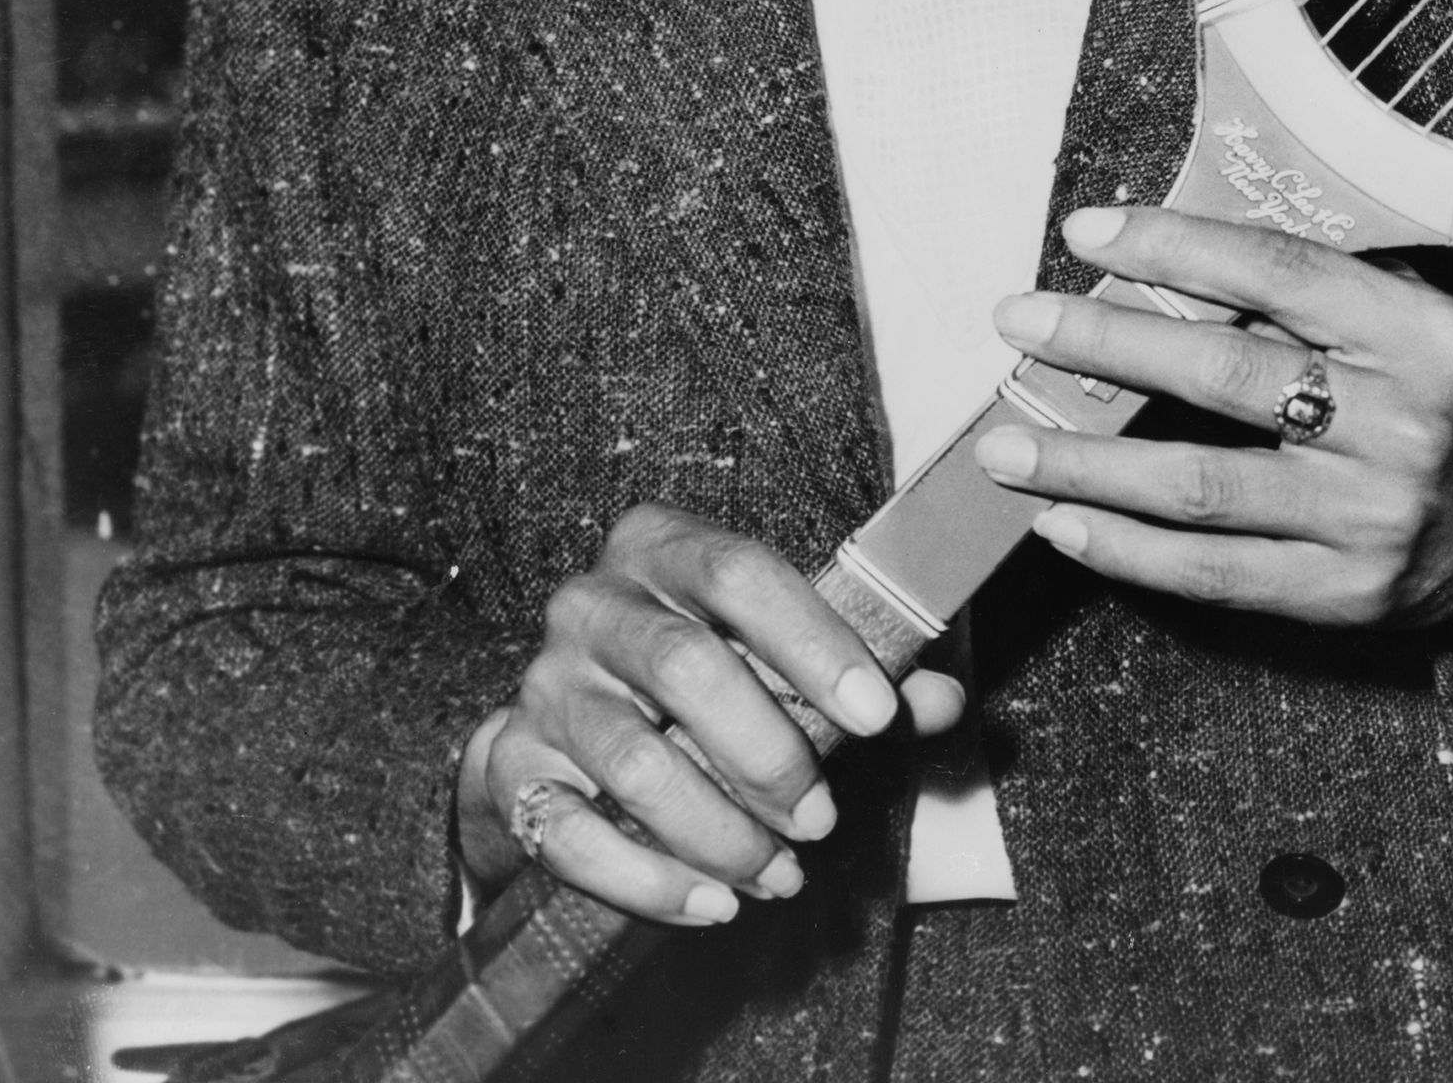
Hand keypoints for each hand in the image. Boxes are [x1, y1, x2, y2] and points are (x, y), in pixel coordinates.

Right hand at [456, 502, 963, 924]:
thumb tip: (942, 701)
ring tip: (781, 874)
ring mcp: (544, 685)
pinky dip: (652, 882)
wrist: (568, 732)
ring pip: (637, 761)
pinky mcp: (510, 767)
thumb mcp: (779, 660)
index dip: (814, 642)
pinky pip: (574, 834)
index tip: (879, 717)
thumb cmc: (703, 682)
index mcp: (659, 547)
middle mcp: (591, 603)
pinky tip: (714, 906)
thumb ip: (862, 678)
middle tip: (823, 819)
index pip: (738, 571)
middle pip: (686, 667)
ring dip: (722, 833)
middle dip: (771, 757)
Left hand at [976, 206, 1452, 640]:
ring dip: (1087, 463)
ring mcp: (1371, 520)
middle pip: (1222, 374)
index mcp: (1421, 335)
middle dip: (1104, 341)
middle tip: (1017, 322)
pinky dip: (1127, 549)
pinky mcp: (1346, 597)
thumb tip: (1159, 257)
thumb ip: (1314, 295)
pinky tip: (1062, 522)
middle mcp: (1401, 425)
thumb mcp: (1418, 322)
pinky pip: (1213, 574)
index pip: (1277, 273)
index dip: (1172, 246)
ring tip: (1004, 443)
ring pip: (1200, 485)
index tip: (1086, 232)